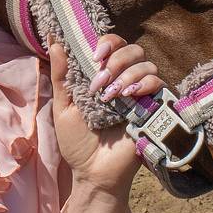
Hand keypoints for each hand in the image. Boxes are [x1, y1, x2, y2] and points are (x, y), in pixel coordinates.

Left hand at [46, 33, 165, 195]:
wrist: (93, 172)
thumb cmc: (77, 142)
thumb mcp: (64, 106)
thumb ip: (61, 74)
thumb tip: (53, 40)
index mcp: (103, 77)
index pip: (114, 45)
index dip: (108, 42)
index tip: (95, 55)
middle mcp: (124, 81)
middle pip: (132, 49)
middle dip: (116, 60)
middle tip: (100, 81)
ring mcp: (141, 95)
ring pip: (146, 63)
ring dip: (127, 73)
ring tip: (111, 95)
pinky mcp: (154, 108)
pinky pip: (159, 83)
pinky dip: (144, 84)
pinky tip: (128, 97)